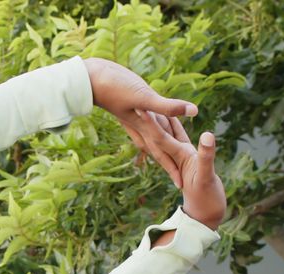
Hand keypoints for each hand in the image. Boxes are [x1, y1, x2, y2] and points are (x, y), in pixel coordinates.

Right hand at [83, 58, 198, 187]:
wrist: (89, 79)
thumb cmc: (113, 88)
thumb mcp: (143, 97)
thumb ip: (168, 106)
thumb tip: (194, 112)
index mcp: (143, 128)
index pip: (161, 152)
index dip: (171, 168)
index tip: (180, 185)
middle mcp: (138, 126)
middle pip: (156, 149)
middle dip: (167, 164)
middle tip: (177, 180)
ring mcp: (133, 117)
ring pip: (151, 137)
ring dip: (159, 148)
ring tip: (167, 158)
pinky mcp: (129, 107)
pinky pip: (144, 123)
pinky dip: (151, 128)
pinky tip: (152, 125)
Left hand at [133, 110, 225, 229]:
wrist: (206, 215)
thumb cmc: (207, 199)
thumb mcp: (207, 177)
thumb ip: (206, 157)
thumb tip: (207, 136)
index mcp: (179, 157)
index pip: (160, 137)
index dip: (151, 122)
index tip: (140, 107)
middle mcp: (177, 155)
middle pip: (159, 133)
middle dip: (149, 117)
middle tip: (136, 98)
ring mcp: (182, 156)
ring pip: (168, 132)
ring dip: (159, 118)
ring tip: (149, 101)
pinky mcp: (188, 157)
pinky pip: (178, 137)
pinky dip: (174, 126)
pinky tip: (170, 118)